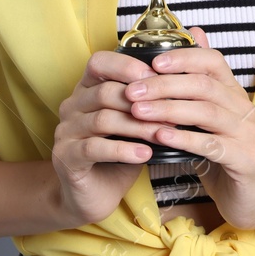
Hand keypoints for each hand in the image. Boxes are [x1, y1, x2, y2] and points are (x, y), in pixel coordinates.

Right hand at [52, 50, 160, 226]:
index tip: (158, 76)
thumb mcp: (137, 121)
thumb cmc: (122, 150)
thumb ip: (150, 100)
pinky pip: (94, 148)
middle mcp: (72, 105)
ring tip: (164, 134)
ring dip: (138, 126)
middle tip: (173, 112)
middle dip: (143, 101)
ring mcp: (65, 131)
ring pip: (103, 119)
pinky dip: (123, 150)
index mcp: (87, 88)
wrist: (96, 193)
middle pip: (106, 91)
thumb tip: (188, 79)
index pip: (99, 62)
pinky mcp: (65, 157)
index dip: (127, 66)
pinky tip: (145, 154)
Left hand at [123, 26, 254, 228]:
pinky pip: (211, 145)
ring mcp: (247, 133)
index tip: (151, 63)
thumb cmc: (221, 153)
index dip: (183, 58)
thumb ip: (196, 82)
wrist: (249, 196)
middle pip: (204, 85)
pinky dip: (183, 138)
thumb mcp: (207, 116)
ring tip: (137, 112)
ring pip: (206, 112)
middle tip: (131, 90)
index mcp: (233, 92)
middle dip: (164, 85)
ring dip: (168, 109)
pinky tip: (159, 137)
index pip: (213, 61)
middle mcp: (243, 108)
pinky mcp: (245, 159)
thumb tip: (193, 33)